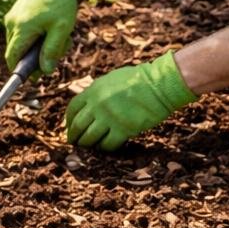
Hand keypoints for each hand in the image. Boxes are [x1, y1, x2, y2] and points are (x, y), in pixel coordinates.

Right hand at [4, 0, 86, 74]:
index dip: (21, 71)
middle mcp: (12, 24)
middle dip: (35, 57)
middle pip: (17, 52)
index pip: (13, 58)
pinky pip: (21, 32)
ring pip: (20, 42)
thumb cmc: (60, 2)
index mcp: (22, 29)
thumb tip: (45, 70)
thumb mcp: (61, 28)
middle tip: (57, 50)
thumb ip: (52, 51)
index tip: (35, 75)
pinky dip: (34, 35)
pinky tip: (49, 27)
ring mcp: (12, 18)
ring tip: (56, 35)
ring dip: (35, 45)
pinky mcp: (15, 13)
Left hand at [67, 51, 196, 150]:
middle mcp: (97, 105)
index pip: (72, 108)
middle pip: (78, 126)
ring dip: (87, 145)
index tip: (69, 127)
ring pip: (90, 138)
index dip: (68, 120)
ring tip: (89, 147)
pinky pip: (108, 144)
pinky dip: (105, 148)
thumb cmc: (139, 80)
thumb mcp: (111, 80)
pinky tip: (107, 147)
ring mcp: (109, 118)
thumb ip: (97, 92)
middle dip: (74, 136)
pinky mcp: (123, 129)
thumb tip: (88, 104)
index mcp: (93, 90)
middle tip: (74, 143)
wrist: (160, 84)